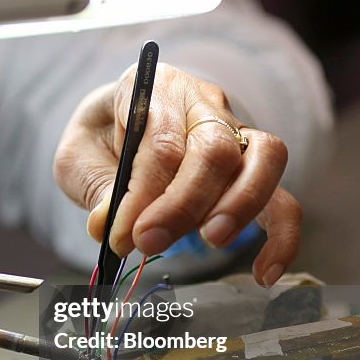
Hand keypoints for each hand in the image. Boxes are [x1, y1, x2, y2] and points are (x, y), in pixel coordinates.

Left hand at [53, 62, 300, 285]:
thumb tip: (107, 224)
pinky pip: (282, 196)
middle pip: (214, 148)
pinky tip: (265, 272)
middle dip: (183, 204)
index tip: (121, 237)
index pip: (162, 141)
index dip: (143, 194)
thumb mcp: (77, 157)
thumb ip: (93, 187)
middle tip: (148, 243)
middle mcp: (202, 102)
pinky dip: (281, 235)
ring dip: (240, 207)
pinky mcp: (252, 167)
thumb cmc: (98, 138)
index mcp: (153, 87)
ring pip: (264, 158)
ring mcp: (235, 130)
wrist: (116, 127)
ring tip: (211, 242)